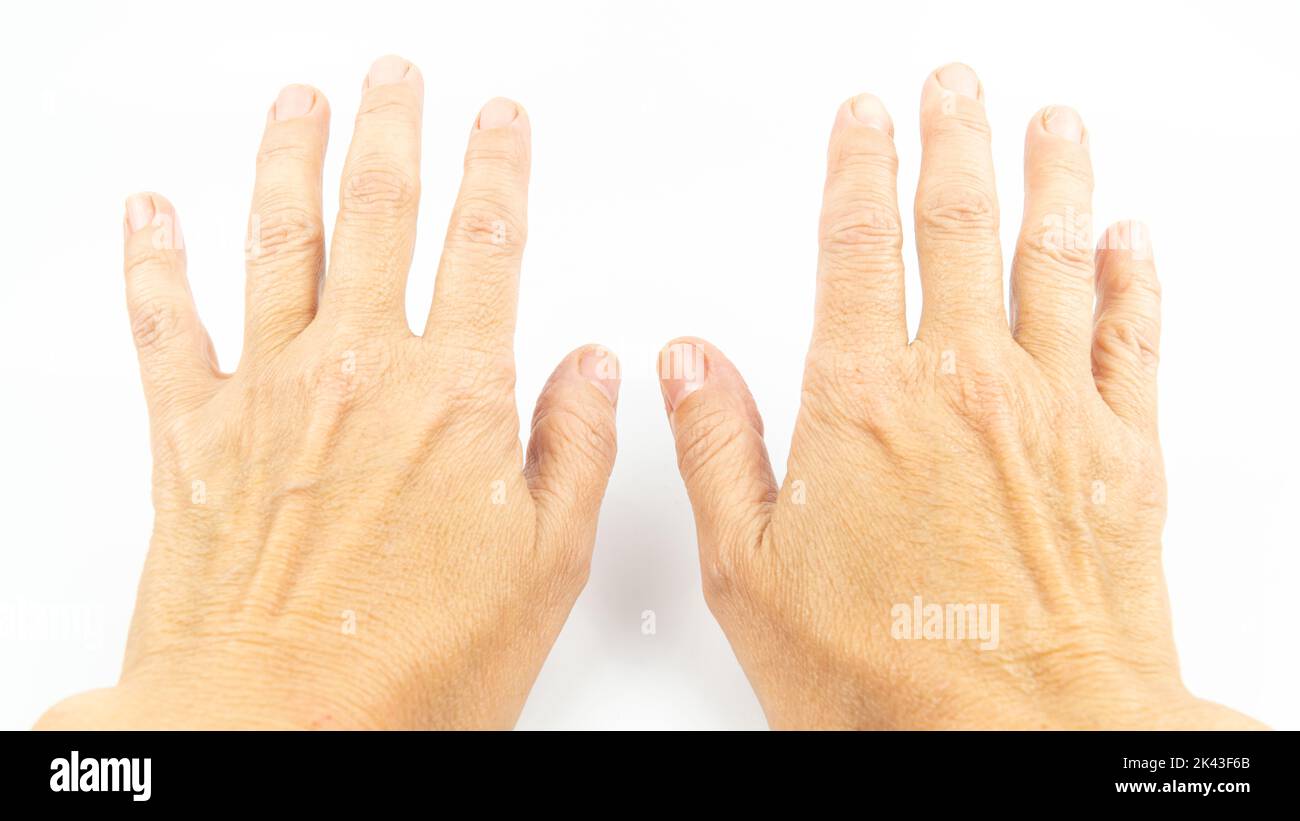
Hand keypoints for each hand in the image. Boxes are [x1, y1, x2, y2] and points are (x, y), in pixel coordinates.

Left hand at [37, 56, 620, 728]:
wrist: (280, 723)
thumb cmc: (414, 665)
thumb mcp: (546, 565)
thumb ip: (573, 449)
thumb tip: (592, 368)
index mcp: (454, 395)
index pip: (487, 245)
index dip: (497, 170)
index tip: (500, 123)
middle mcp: (359, 371)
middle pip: (378, 214)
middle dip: (392, 131)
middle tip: (396, 78)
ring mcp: (269, 392)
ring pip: (278, 239)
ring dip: (291, 159)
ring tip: (301, 105)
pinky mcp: (193, 434)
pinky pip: (163, 322)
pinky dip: (151, 258)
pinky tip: (151, 211)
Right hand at [657, 63, 1261, 728]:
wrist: (1023, 742)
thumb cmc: (887, 676)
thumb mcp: (749, 573)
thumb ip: (715, 450)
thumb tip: (688, 363)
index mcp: (864, 402)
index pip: (858, 244)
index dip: (858, 166)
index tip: (862, 119)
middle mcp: (963, 385)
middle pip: (959, 223)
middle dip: (955, 139)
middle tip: (956, 86)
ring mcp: (1052, 411)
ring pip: (1054, 256)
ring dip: (1049, 177)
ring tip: (1048, 123)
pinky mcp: (1122, 454)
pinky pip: (1134, 336)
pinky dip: (1133, 275)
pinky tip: (1128, 236)